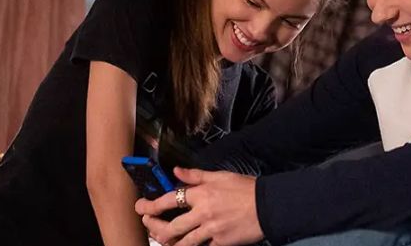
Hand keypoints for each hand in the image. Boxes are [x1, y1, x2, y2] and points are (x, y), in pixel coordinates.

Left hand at [135, 168, 263, 245]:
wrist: (268, 205)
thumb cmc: (246, 189)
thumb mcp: (220, 176)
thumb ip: (196, 175)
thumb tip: (176, 171)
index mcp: (202, 194)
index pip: (169, 200)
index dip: (151, 205)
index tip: (142, 207)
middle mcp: (203, 214)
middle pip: (170, 228)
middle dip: (154, 228)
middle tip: (148, 225)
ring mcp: (211, 231)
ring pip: (183, 243)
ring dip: (169, 242)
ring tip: (163, 239)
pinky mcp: (221, 243)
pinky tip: (188, 244)